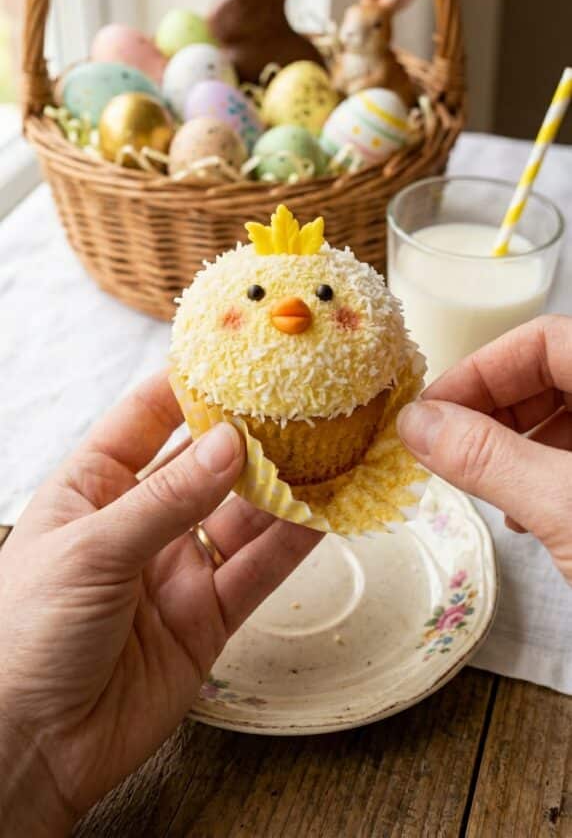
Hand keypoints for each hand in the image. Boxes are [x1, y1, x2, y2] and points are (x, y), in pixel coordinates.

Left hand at [0, 372, 319, 834]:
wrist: (29, 749)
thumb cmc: (24, 637)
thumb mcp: (90, 551)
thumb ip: (165, 499)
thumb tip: (229, 444)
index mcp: (92, 489)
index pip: (145, 419)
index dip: (187, 385)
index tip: (235, 353)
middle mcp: (138, 523)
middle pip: (205, 465)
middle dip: (250, 433)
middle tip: (300, 398)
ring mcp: (175, 570)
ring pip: (242, 516)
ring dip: (284, 486)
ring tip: (330, 446)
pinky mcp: (206, 619)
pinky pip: (257, 571)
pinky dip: (293, 544)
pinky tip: (324, 512)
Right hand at [397, 315, 571, 582]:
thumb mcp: (562, 506)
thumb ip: (487, 458)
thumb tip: (414, 423)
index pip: (541, 338)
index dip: (480, 370)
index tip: (432, 414)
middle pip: (550, 373)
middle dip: (491, 411)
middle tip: (446, 450)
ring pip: (565, 414)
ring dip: (514, 446)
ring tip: (488, 490)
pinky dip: (545, 472)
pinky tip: (529, 515)